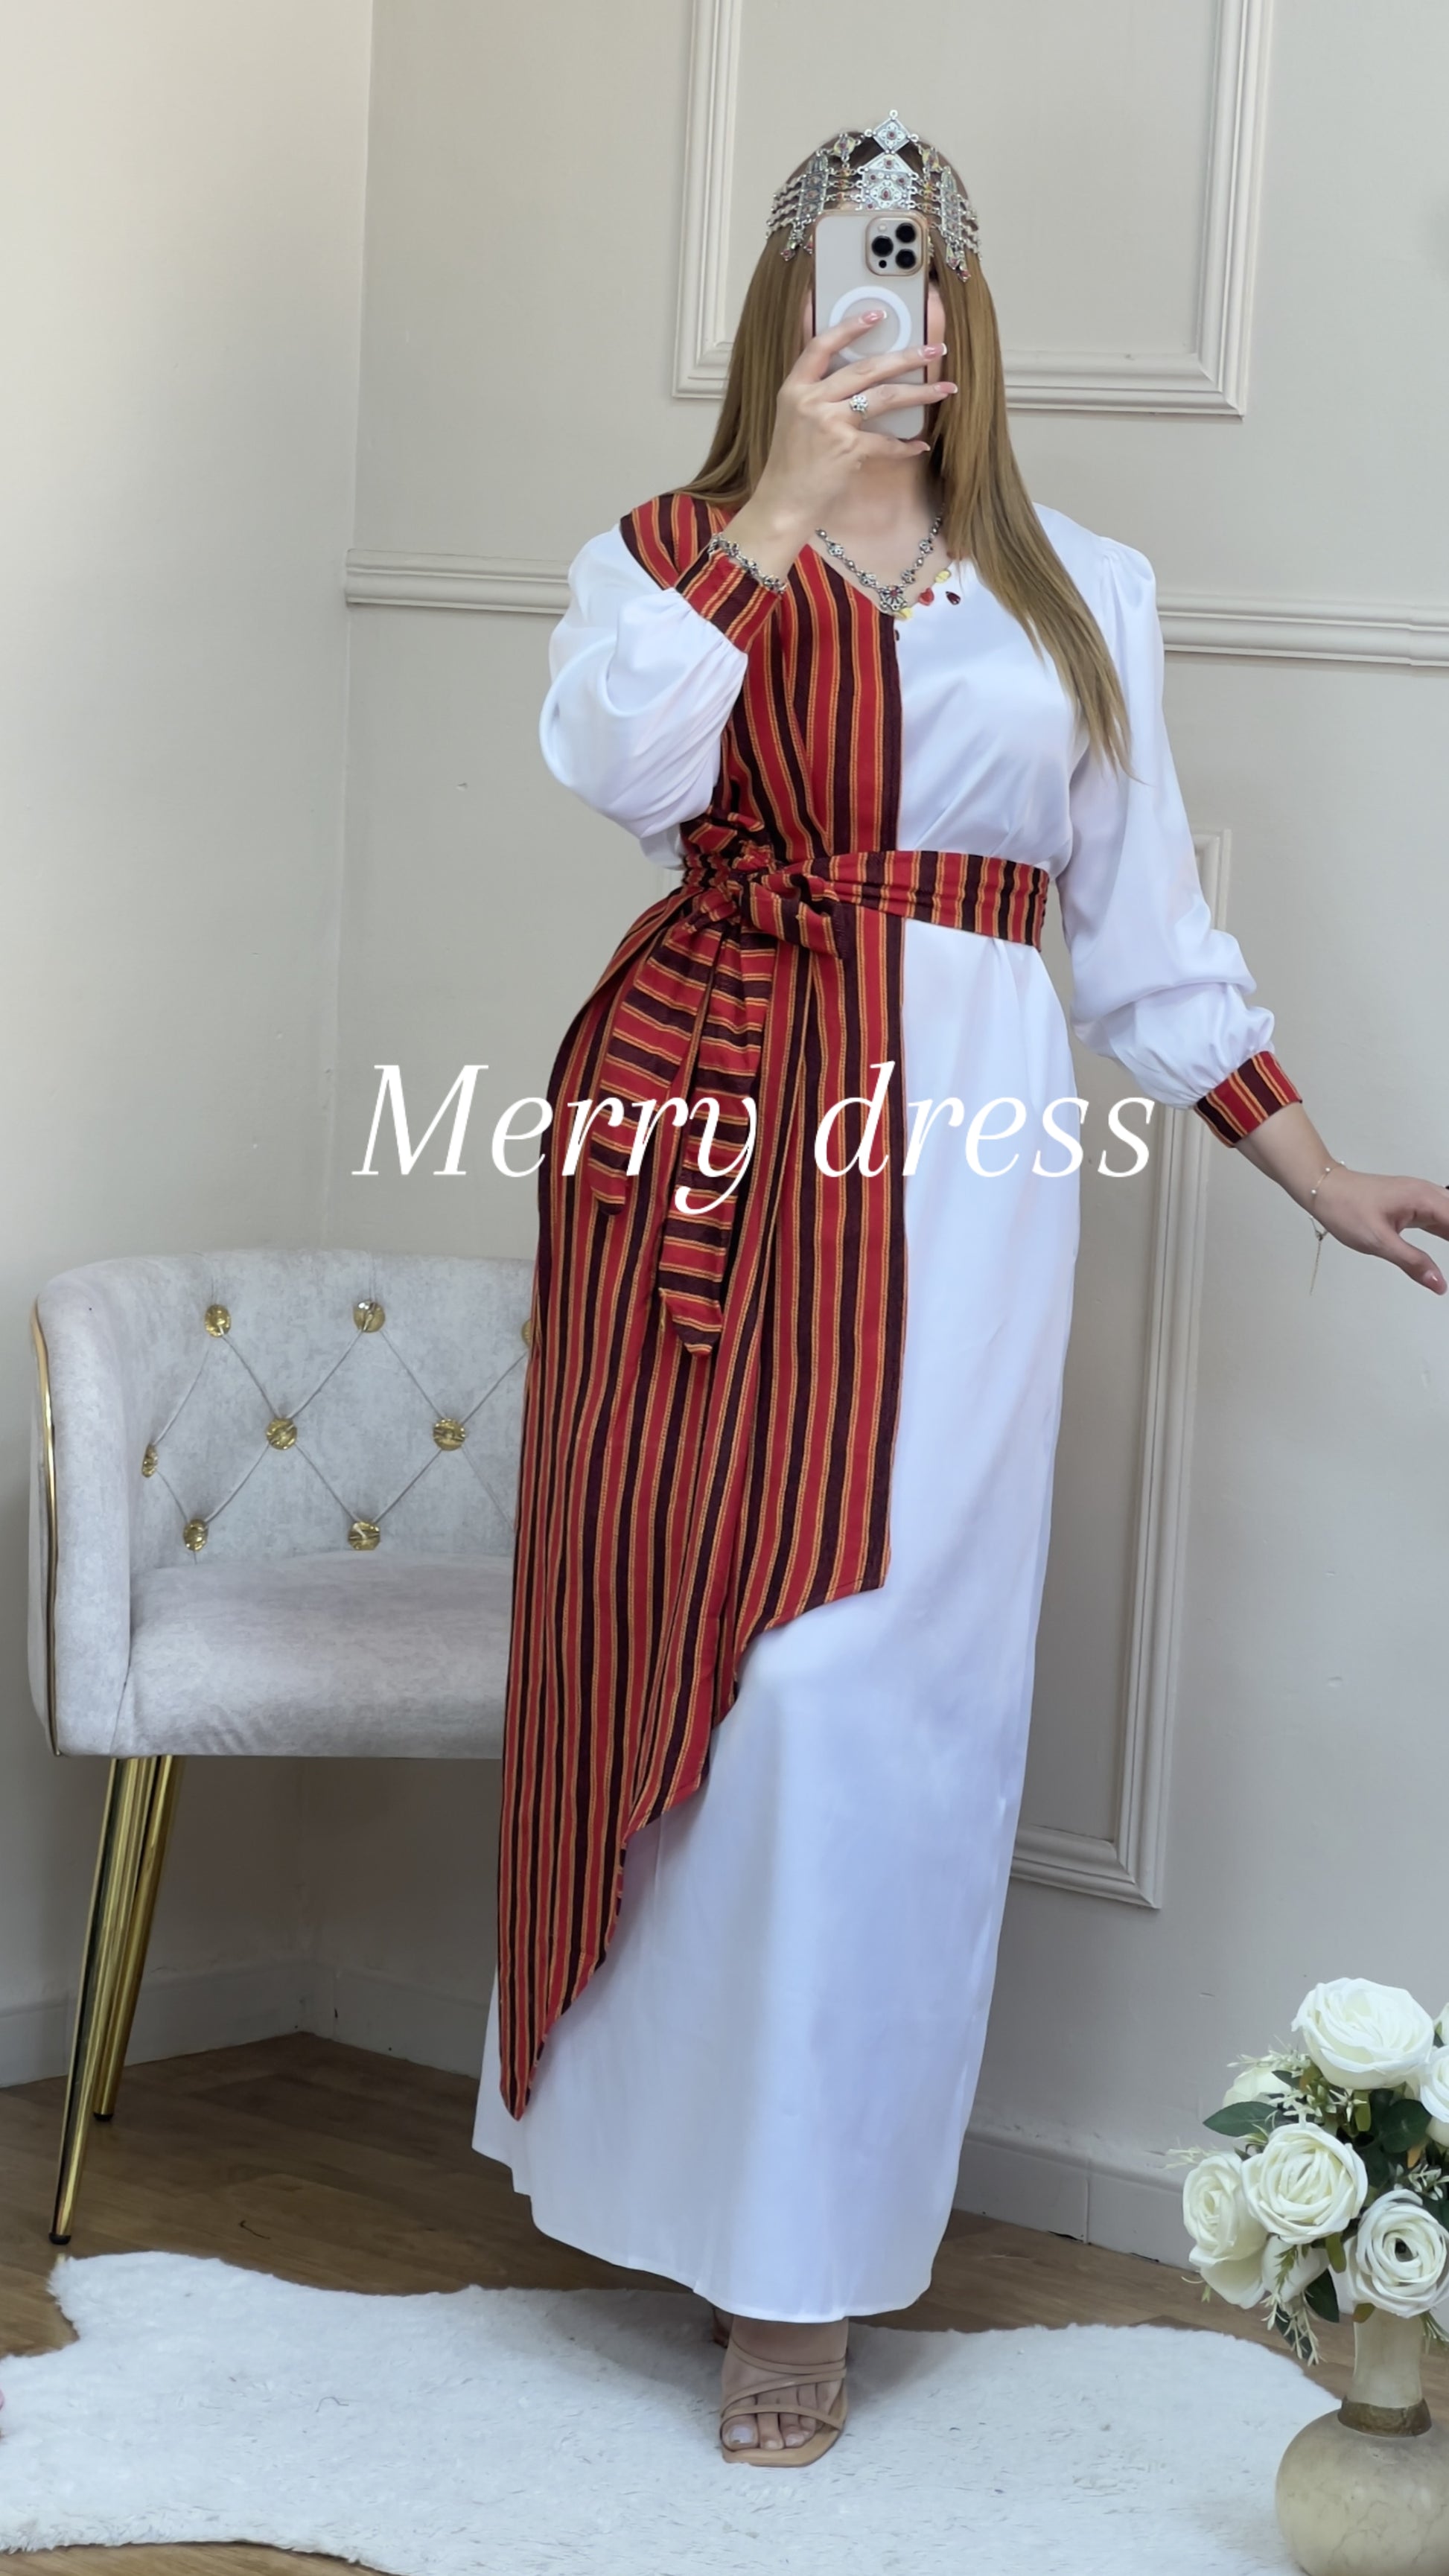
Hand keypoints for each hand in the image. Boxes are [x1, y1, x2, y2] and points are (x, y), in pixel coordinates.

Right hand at [721, 314, 956, 576]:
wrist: (783, 503)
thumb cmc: (791, 465)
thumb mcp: (794, 420)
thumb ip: (818, 396)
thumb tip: (859, 381)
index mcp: (796, 388)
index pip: (822, 345)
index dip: (850, 327)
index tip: (879, 313)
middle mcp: (811, 400)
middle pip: (866, 368)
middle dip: (905, 356)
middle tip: (935, 349)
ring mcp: (829, 423)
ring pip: (883, 397)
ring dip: (919, 392)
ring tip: (945, 388)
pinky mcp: (846, 449)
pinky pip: (885, 442)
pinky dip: (904, 446)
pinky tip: (920, 445)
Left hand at [1236, 1103, 1448, 1292]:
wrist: (1324, 1190)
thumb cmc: (1346, 1209)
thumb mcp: (1379, 1241)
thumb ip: (1412, 1262)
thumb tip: (1439, 1283)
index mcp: (1424, 1198)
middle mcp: (1427, 1193)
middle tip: (1447, 1273)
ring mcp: (1420, 1198)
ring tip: (1447, 1265)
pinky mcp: (1411, 1205)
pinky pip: (1439, 1217)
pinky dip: (1447, 1232)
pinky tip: (1447, 1244)